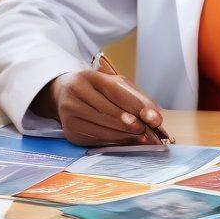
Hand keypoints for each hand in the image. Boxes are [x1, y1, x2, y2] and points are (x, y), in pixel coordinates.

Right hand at [38, 70, 165, 145]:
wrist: (64, 94)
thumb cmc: (97, 89)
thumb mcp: (116, 85)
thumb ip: (136, 98)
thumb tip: (155, 117)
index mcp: (88, 77)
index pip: (115, 91)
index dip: (135, 106)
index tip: (154, 119)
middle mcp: (75, 93)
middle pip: (108, 111)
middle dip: (132, 124)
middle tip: (150, 132)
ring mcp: (69, 113)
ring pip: (103, 128)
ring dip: (125, 135)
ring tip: (142, 138)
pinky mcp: (70, 131)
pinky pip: (96, 139)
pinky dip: (115, 141)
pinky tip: (126, 141)